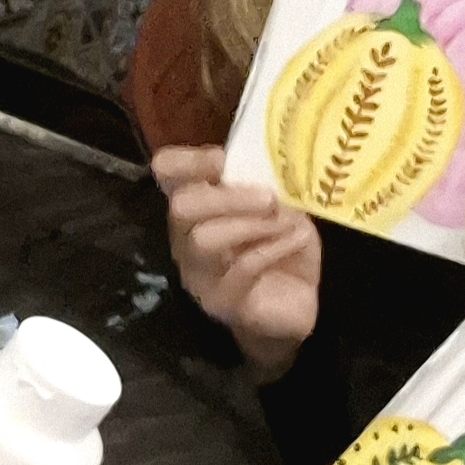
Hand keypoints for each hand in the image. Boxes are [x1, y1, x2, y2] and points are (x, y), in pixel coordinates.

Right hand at [152, 143, 321, 382]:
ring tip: (285, 220)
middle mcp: (187, 239)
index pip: (167, 174)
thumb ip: (265, 183)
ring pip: (204, 240)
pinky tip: (297, 239)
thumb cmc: (282, 249)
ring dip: (251, 224)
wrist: (296, 307)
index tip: (222, 160)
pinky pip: (240, 269)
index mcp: (198, 207)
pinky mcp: (223, 303)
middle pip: (181, 207)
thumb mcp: (278, 207)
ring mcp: (200, 275)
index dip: (187, 160)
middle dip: (228, 196)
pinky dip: (273, 247)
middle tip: (269, 197)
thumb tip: (273, 157)